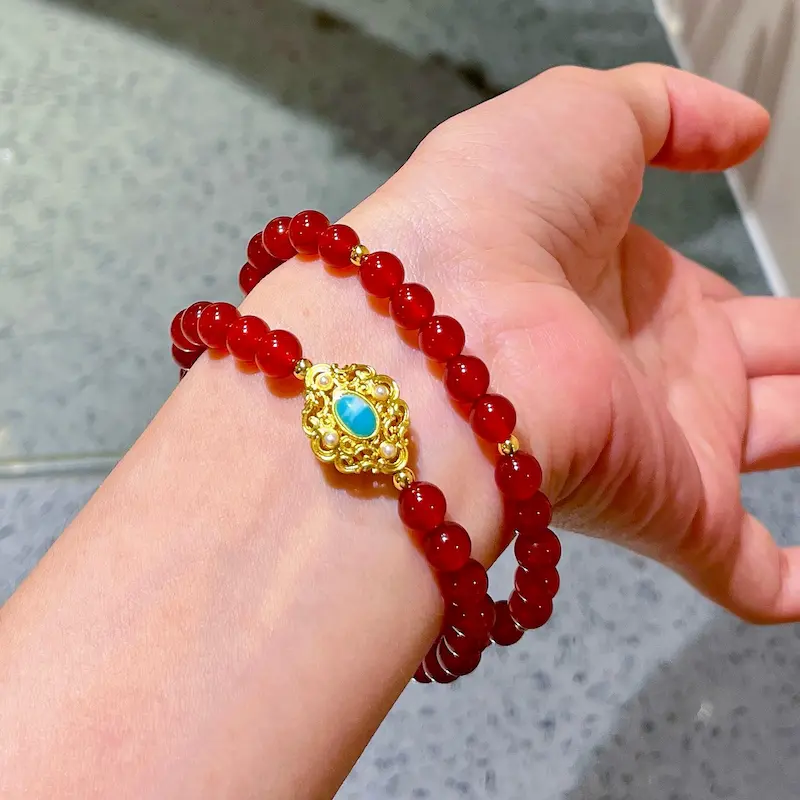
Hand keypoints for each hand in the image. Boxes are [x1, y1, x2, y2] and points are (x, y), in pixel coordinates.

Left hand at [326, 64, 795, 621]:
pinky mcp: (667, 510)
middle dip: (796, 363)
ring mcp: (659, 438)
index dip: (741, 293)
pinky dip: (781, 583)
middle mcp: (644, 359)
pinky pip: (741, 567)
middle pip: (750, 364)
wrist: (437, 329)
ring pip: (770, 442)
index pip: (703, 293)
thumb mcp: (578, 118)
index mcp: (622, 280)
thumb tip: (747, 130)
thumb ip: (665, 111)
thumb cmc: (491, 210)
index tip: (782, 313)